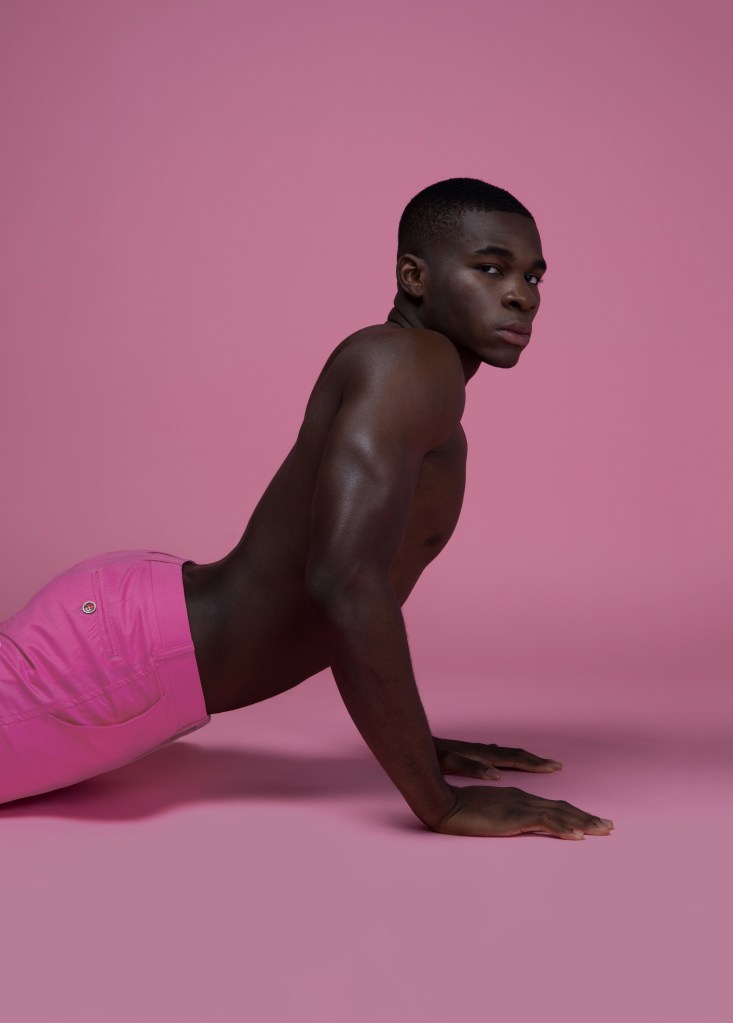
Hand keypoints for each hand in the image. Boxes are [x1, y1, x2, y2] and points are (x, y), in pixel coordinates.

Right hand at [433, 784, 614, 839]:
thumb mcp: (486, 813)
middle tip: (608, 826)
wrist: (442, 803)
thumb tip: (514, 824)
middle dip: (586, 817)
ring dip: (584, 822)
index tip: (590, 821)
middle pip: (562, 808)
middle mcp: (523, 799)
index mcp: (517, 798)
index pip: (551, 806)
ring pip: (560, 814)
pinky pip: (545, 823)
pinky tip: (578, 836)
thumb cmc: (458, 808)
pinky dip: (564, 828)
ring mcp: (520, 806)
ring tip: (603, 830)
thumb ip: (502, 816)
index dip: (573, 813)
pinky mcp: (514, 816)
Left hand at [434, 736, 562, 780]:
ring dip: (523, 759)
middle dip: (535, 761)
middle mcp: (482, 751)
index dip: (535, 764)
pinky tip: (501, 764)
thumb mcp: (447, 762)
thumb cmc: (429, 755)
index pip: (514, 758)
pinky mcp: (467, 754)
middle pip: (514, 755)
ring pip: (505, 754)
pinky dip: (505, 759)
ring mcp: (475, 751)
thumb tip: (496, 775)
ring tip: (538, 763)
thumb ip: (470, 767)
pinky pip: (495, 756)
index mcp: (481, 754)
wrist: (413, 742)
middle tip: (557, 765)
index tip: (555, 766)